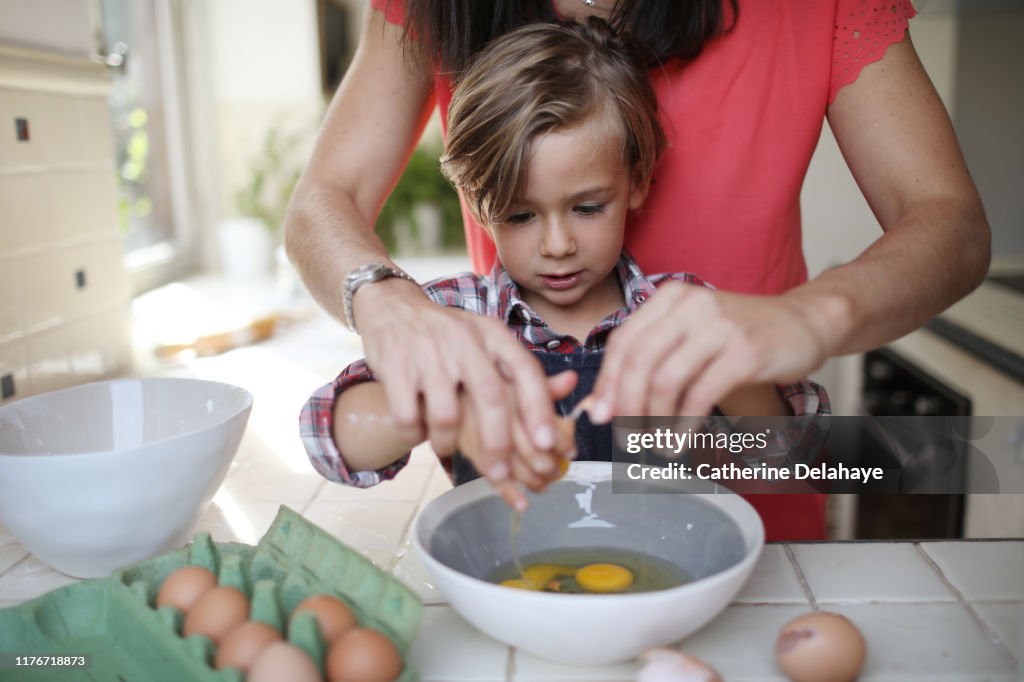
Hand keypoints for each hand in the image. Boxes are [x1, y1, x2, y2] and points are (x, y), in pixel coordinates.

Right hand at [356, 281, 567, 484]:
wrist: (393, 307)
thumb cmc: (450, 335)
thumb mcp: (489, 342)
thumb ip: (523, 370)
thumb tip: (570, 387)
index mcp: (493, 335)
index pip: (525, 370)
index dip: (538, 409)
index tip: (547, 444)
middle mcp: (464, 340)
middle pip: (490, 397)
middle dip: (498, 444)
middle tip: (500, 474)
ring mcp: (428, 352)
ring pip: (446, 415)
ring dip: (447, 443)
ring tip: (446, 447)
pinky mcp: (395, 365)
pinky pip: (408, 416)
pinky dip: (414, 435)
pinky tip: (418, 434)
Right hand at [457, 370, 578, 510]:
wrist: (440, 387)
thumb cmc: (482, 383)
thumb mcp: (510, 375)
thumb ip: (542, 384)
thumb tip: (572, 379)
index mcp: (508, 384)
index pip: (540, 417)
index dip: (559, 439)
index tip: (570, 452)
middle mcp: (491, 404)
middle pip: (525, 443)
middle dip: (546, 463)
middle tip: (557, 470)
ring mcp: (474, 426)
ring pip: (508, 462)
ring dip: (530, 479)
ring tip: (544, 483)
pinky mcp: (462, 444)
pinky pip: (486, 473)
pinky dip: (507, 491)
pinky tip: (521, 502)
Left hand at [590, 283, 831, 420]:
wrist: (804, 322)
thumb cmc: (740, 334)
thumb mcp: (690, 338)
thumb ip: (648, 364)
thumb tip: (600, 404)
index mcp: (670, 298)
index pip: (624, 342)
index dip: (607, 383)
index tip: (601, 415)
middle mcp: (691, 305)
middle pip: (639, 362)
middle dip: (627, 407)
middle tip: (626, 437)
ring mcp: (719, 326)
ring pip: (665, 381)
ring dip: (654, 421)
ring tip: (655, 444)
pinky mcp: (744, 351)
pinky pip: (700, 395)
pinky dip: (683, 424)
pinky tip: (679, 440)